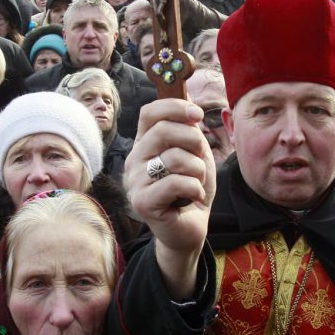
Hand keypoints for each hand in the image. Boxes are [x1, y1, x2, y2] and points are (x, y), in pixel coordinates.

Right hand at [125, 99, 215, 298]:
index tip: (197, 114)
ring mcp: (135, 181)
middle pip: (163, 130)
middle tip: (201, 158)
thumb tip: (192, 113)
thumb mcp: (195, 154)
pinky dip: (194, 188)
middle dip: (193, 140)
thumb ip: (190, 133)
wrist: (191, 227)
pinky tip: (194, 197)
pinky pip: (175, 183)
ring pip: (174, 157)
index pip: (149, 112)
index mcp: (144, 144)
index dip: (174, 107)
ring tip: (196, 183)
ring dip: (197, 170)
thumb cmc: (191, 189)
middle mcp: (134, 160)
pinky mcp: (142, 202)